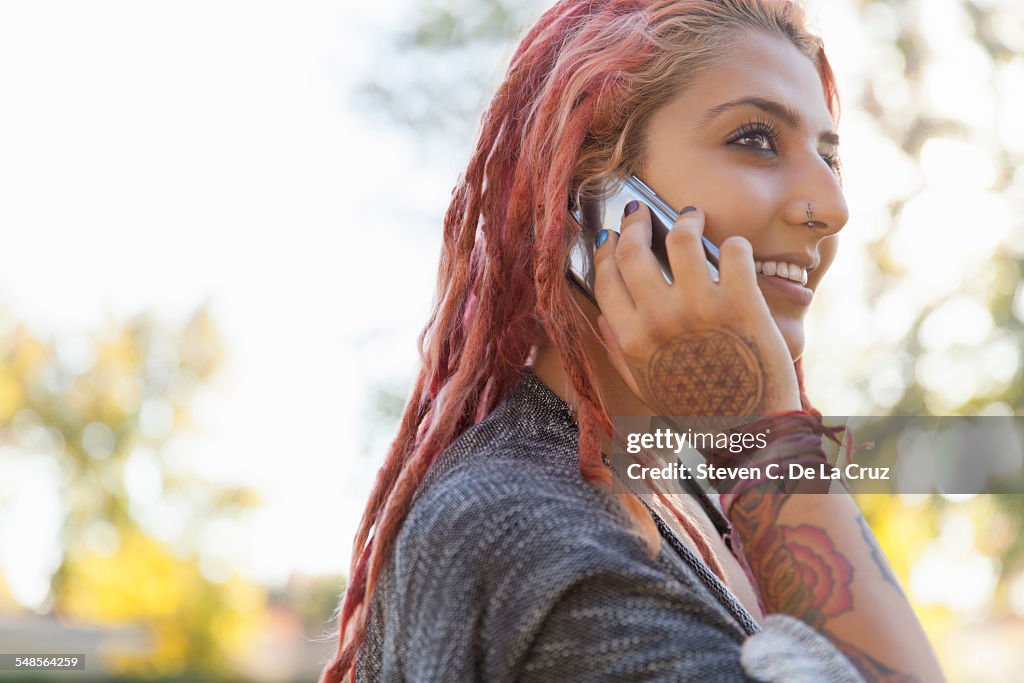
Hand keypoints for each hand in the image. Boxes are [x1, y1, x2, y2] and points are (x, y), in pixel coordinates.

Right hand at [593, 203, 800, 416]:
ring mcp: (700, 307)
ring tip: (692, 218)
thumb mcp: (645, 387)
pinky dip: (735, 245)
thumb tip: (603, 318)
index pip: (606, 277)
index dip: (606, 249)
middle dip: (635, 223)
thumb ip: (618, 352)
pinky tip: (734, 251)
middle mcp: (659, 318)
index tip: (610, 235)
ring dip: (686, 222)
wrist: (750, 431)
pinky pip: (734, 251)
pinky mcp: (741, 301)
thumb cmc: (696, 411)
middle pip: (634, 250)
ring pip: (681, 238)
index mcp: (631, 339)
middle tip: (641, 212)